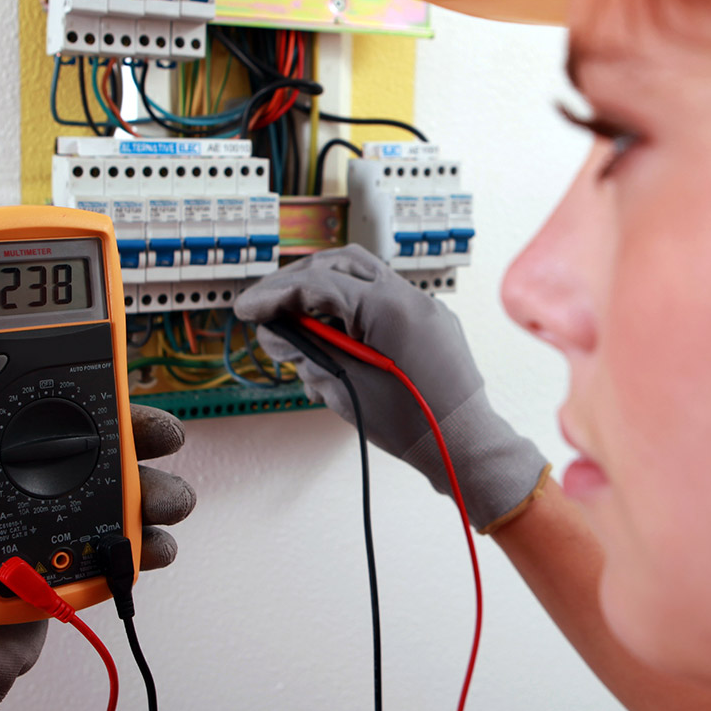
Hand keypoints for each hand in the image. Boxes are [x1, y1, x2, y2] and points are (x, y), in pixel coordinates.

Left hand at [0, 350, 194, 710]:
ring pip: (109, 478)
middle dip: (128, 425)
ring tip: (164, 499)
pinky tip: (150, 544)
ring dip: (149, 484)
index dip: (50, 358)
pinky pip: (118, 533)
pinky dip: (145, 537)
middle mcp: (4, 476)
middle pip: (78, 427)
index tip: (92, 348)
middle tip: (156, 431)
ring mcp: (39, 514)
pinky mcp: (67, 554)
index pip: (5, 384)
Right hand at [235, 245, 548, 531]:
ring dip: (326, 298)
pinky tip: (333, 348)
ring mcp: (424, 307)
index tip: (246, 309)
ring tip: (300, 335)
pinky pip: (384, 305)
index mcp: (389, 307)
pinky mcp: (431, 323)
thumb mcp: (345, 387)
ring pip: (364, 280)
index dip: (274, 296)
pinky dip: (353, 316)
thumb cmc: (409, 425)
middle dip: (299, 283)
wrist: (464, 446)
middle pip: (341, 265)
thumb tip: (276, 332)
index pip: (318, 284)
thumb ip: (307, 350)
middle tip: (269, 307)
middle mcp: (410, 296)